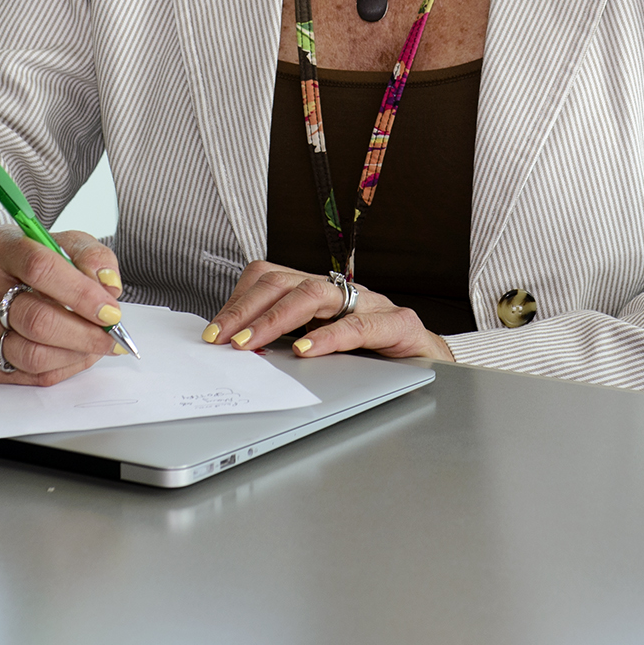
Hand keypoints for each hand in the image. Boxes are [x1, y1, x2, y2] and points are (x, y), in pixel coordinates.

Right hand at [0, 225, 128, 386]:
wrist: (2, 283)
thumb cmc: (40, 263)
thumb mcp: (68, 245)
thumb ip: (93, 258)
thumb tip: (108, 286)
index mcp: (0, 246)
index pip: (40, 269)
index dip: (81, 293)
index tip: (110, 311)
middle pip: (36, 319)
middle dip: (84, 333)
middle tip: (112, 336)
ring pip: (31, 353)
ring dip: (75, 354)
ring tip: (96, 345)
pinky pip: (26, 374)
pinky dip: (60, 368)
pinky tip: (74, 354)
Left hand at [204, 260, 455, 362]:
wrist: (431, 366)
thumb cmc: (373, 358)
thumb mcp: (320, 348)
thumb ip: (285, 344)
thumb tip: (235, 353)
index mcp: (318, 293)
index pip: (269, 278)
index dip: (238, 301)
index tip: (213, 332)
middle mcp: (341, 290)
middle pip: (284, 282)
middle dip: (247, 309)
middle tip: (223, 339)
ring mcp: (370, 303)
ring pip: (315, 293)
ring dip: (277, 318)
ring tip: (253, 344)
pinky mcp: (399, 324)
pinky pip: (360, 325)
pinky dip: (330, 337)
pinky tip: (307, 352)